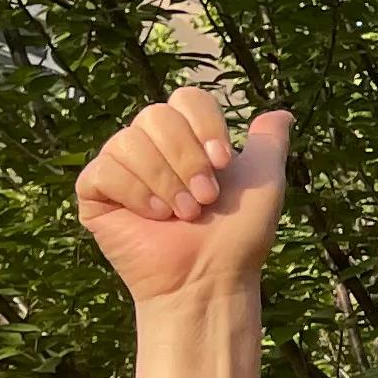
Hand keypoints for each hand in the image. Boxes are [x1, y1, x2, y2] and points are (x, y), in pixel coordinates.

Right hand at [76, 90, 292, 305]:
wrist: (210, 278)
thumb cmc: (240, 235)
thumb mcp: (265, 182)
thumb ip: (269, 143)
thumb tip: (281, 113)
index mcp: (188, 139)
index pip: (187, 98)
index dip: (205, 126)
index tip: (223, 163)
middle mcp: (151, 148)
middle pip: (155, 115)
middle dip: (187, 159)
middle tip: (205, 199)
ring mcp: (121, 169)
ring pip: (128, 141)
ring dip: (164, 180)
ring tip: (183, 214)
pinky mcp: (95, 194)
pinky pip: (103, 170)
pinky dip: (135, 193)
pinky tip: (154, 217)